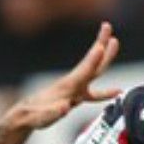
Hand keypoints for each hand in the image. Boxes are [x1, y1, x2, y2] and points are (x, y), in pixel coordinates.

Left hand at [1, 22, 120, 133]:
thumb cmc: (32, 116)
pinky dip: (106, 92)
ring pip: (94, 71)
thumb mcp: (41, 117)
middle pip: (91, 62)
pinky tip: (117, 91)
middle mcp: (73, 83)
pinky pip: (94, 93)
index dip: (93, 59)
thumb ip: (53, 112)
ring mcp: (75, 89)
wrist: (25, 116)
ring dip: (104, 56)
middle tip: (107, 26)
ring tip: (115, 41)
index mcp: (67, 86)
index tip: (101, 46)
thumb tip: (65, 108)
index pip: (83, 70)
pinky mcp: (75, 97)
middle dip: (100, 44)